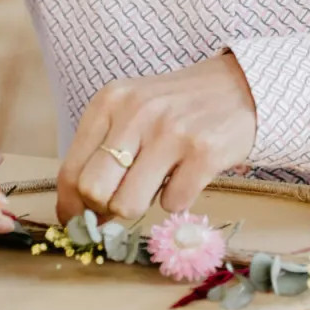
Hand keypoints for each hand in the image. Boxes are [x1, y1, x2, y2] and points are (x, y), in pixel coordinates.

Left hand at [55, 51, 256, 224]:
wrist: (239, 87)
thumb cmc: (176, 107)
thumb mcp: (131, 112)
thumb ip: (102, 153)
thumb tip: (79, 215)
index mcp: (110, 101)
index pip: (71, 171)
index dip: (71, 207)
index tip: (80, 222)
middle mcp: (136, 112)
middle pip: (94, 191)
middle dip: (105, 209)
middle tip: (123, 203)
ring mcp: (171, 131)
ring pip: (128, 204)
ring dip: (143, 205)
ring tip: (159, 181)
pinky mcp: (204, 151)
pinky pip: (172, 204)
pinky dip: (178, 199)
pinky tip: (188, 174)